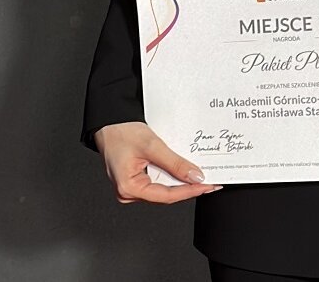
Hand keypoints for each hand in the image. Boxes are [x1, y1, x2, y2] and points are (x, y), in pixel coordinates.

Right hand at [95, 121, 222, 203]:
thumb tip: (195, 177)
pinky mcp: (135, 181)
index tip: (207, 186)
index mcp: (128, 188)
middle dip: (187, 188)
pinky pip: (157, 183)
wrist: (109, 121)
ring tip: (200, 177)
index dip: (189, 191)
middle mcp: (128, 193)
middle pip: (165, 195)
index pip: (166, 196)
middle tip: (209, 182)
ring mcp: (131, 188)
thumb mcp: (152, 146)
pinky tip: (184, 173)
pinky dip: (171, 178)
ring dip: (181, 183)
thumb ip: (175, 163)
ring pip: (162, 190)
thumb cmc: (121, 131)